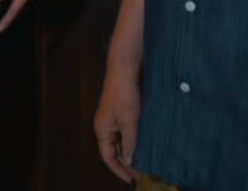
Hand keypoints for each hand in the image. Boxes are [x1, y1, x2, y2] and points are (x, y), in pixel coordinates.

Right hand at [94, 65, 141, 183]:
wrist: (125, 68)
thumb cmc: (124, 92)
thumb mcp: (130, 120)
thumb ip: (130, 142)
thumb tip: (130, 161)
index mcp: (102, 129)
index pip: (108, 157)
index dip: (119, 169)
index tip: (132, 178)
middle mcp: (105, 126)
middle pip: (113, 150)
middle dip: (126, 162)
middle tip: (141, 172)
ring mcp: (112, 119)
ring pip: (120, 141)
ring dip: (131, 151)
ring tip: (144, 161)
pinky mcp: (120, 112)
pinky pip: (125, 132)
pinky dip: (133, 140)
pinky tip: (144, 144)